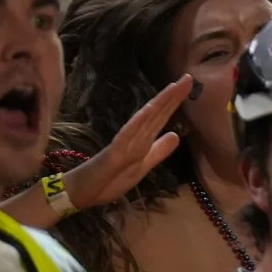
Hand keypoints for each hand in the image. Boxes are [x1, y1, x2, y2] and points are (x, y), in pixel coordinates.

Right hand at [56, 75, 189, 216]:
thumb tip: (176, 135)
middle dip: (172, 97)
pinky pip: (126, 136)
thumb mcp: (142, 167)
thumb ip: (158, 152)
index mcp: (142, 141)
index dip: (175, 103)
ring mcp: (123, 144)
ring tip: (173, 88)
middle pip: (156, 114)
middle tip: (188, 78)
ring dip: (158, 103)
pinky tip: (149, 110)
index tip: (189, 86)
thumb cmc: (109, 180)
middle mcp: (134, 138)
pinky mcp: (113, 153)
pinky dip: (138, 123)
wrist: (81, 193)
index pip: (161, 118)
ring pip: (144, 120)